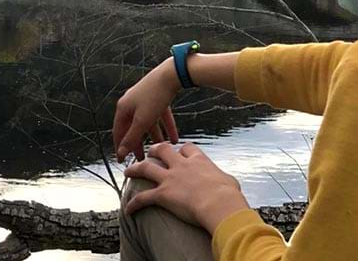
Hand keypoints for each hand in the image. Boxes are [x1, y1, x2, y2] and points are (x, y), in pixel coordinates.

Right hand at [113, 57, 180, 161]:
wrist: (171, 75)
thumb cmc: (154, 95)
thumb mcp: (142, 121)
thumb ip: (132, 137)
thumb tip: (120, 152)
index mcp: (123, 108)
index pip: (118, 132)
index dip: (120, 146)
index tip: (121, 159)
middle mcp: (131, 103)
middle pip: (132, 128)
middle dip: (138, 143)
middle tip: (142, 157)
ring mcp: (144, 100)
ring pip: (147, 123)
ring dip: (154, 136)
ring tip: (160, 149)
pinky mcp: (157, 97)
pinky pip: (159, 116)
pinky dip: (166, 127)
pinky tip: (174, 139)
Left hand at [124, 142, 249, 233]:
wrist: (219, 204)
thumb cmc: (229, 195)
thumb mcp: (229, 182)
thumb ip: (223, 179)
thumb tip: (227, 183)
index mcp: (199, 161)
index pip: (187, 148)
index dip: (182, 149)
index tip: (180, 151)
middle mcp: (181, 166)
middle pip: (163, 150)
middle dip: (155, 149)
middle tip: (150, 152)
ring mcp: (170, 179)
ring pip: (146, 168)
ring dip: (135, 169)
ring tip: (128, 171)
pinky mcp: (162, 194)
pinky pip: (143, 198)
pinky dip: (134, 203)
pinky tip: (128, 209)